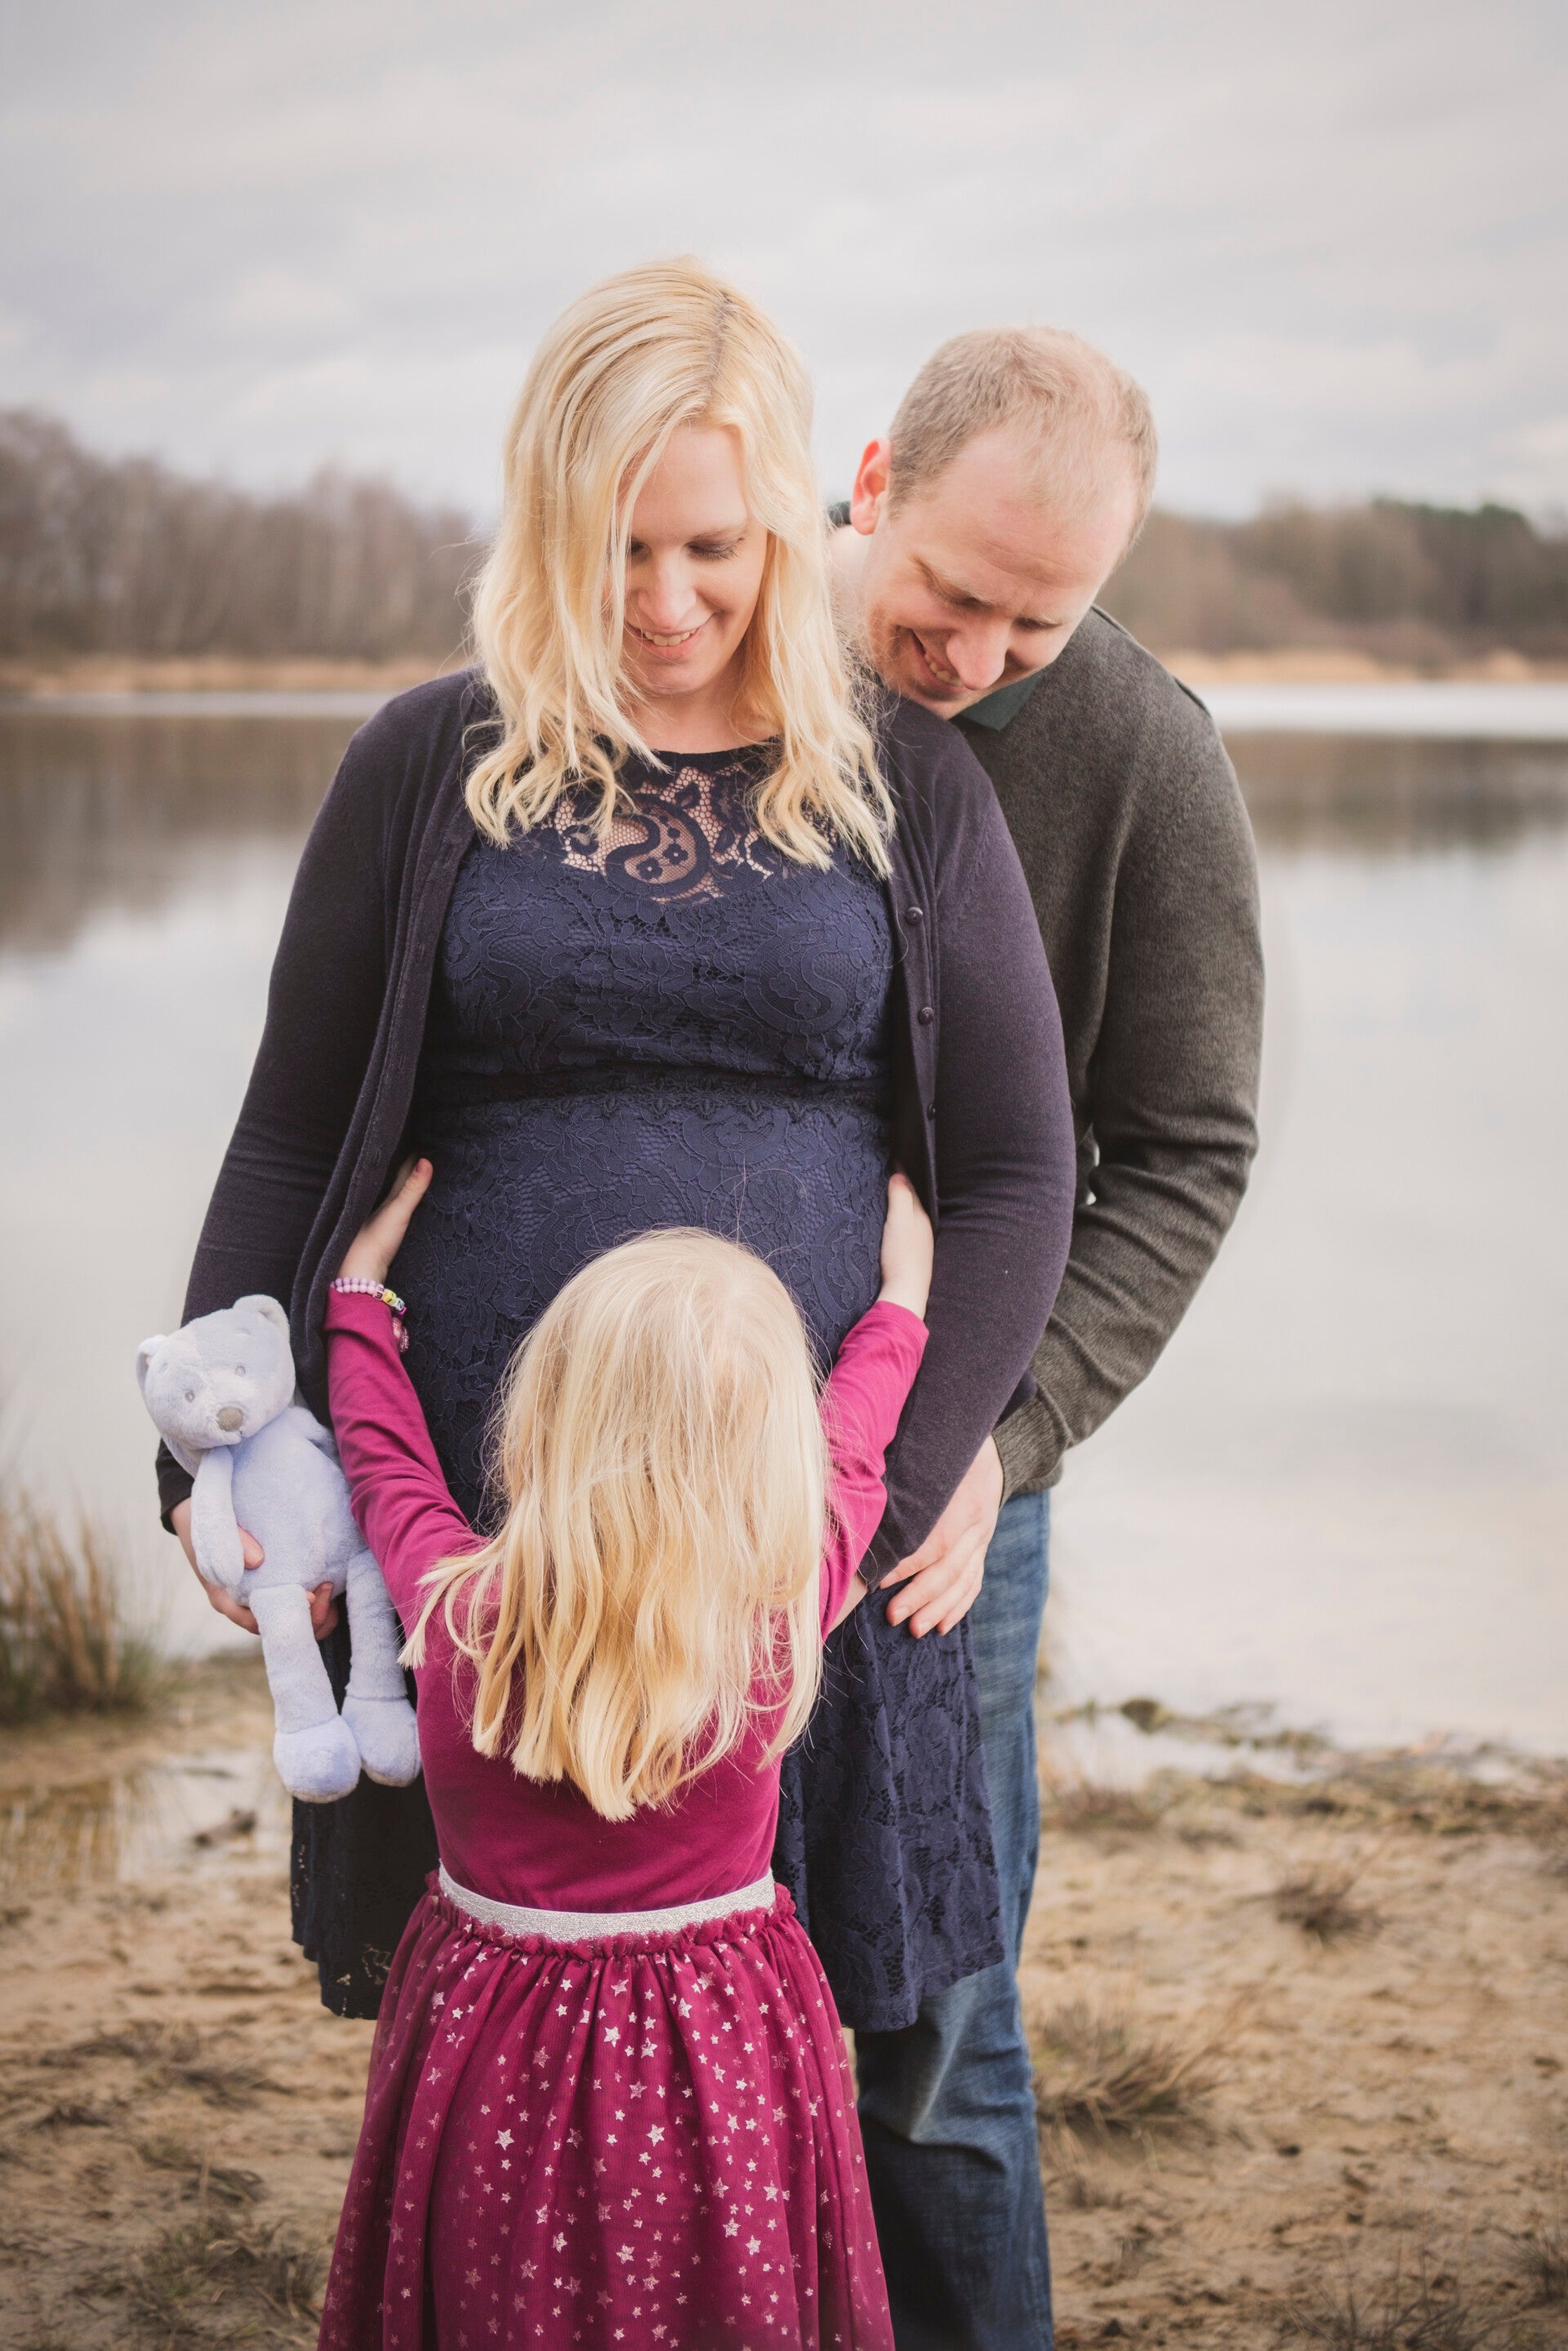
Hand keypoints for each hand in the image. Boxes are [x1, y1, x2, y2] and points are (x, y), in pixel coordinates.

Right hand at [169, 1500, 338, 1638]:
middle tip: (326, 1585)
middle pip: (279, 1629)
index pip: (258, 1623)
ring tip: (329, 1583)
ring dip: (314, 1611)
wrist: (197, 1512)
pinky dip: (313, 1600)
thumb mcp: (213, 1528)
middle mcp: (242, 1607)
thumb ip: (233, 1541)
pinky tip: (326, 1578)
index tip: (311, 1593)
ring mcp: (256, 1600)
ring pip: (290, 1621)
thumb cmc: (204, 1522)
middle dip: (308, 1616)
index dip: (287, 1614)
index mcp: (225, 1599)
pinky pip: (294, 1604)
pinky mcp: (270, 1588)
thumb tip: (257, 1561)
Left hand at [338, 1156, 432, 1284]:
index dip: (412, 1155)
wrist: (361, 1273)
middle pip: (395, 1179)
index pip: (399, 1168)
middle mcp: (377, 1202)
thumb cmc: (375, 1240)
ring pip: (395, 1194)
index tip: (426, 1141)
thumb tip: (427, 1160)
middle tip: (426, 1151)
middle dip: (409, 1167)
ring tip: (421, 1171)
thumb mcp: (397, 1211)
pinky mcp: (384, 1231)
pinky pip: (397, 1209)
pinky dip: (405, 1202)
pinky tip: (410, 1202)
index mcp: (379, 1193)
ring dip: (407, 1184)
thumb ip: (412, 1188)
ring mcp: (380, 1217)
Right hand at [877, 1172, 933, 1319]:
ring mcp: (918, 1244)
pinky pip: (904, 1232)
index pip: (911, 1189)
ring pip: (908, 1218)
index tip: (892, 1161)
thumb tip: (898, 1175)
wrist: (905, 1291)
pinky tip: (890, 1227)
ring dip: (899, 1207)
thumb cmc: (901, 1256)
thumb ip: (900, 1198)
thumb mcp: (899, 1221)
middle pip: (911, 1203)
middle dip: (901, 1190)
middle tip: (888, 1176)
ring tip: (887, 1197)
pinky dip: (898, 1224)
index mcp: (921, 1217)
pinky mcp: (910, 1257)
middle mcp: (923, 1229)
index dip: (901, 1175)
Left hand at [881, 1435, 1001, 1637]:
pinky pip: (974, 1582)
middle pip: (949, 1567)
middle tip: (893, 1615)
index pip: (936, 1540)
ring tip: (916, 1630)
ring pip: (964, 1580)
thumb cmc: (946, 1445)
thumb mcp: (931, 1449)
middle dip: (921, 1595)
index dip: (908, 1563)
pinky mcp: (983, 1547)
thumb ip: (904, 1472)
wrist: (993, 1447)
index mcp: (964, 1498)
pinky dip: (959, 1606)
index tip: (879, 1579)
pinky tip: (943, 1626)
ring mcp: (983, 1538)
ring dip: (939, 1609)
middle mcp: (978, 1522)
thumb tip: (860, 1486)